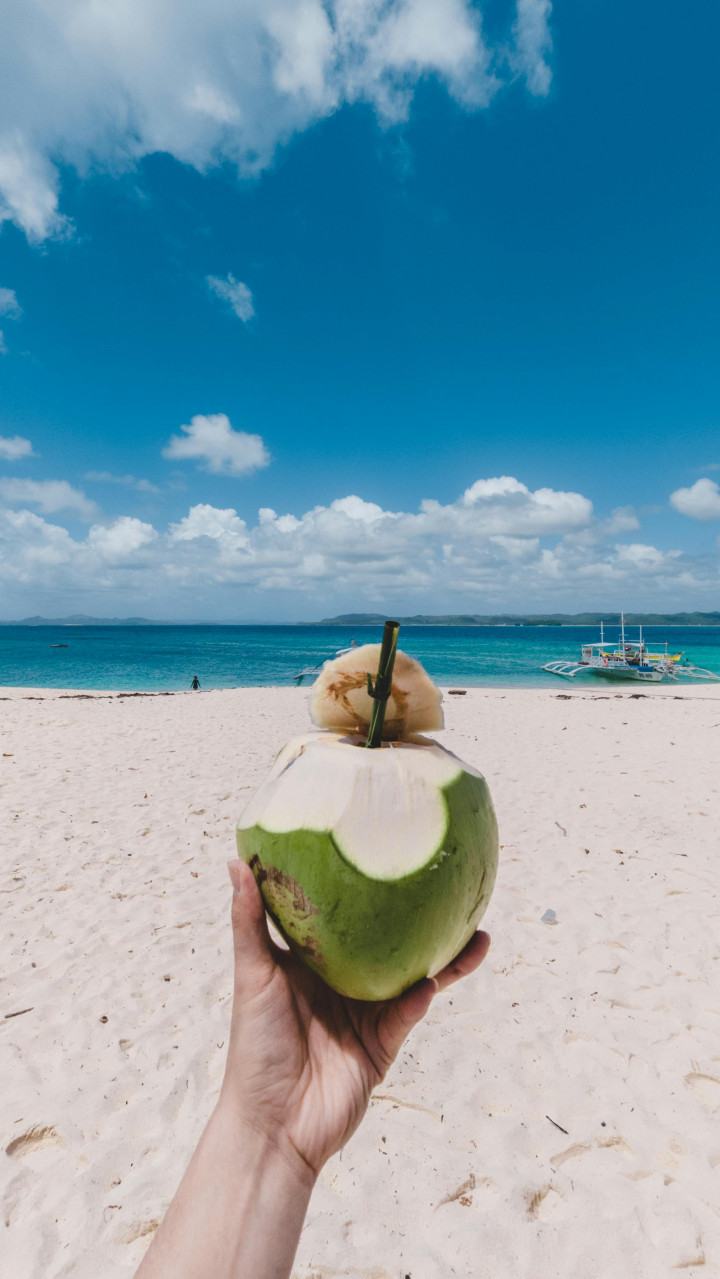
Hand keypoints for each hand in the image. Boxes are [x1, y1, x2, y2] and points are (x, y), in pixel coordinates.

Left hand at [220, 858, 490, 1181]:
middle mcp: (341, 981)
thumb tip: (235, 861)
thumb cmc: (254, 1046)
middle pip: (388, 941)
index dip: (361, 885)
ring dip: (444, 957)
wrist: (273, 1125)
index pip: (340, 914)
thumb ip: (249, 921)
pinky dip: (419, 996)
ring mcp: (366, 1012)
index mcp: (310, 961)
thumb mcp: (252, 975)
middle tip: (447, 881)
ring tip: (476, 933)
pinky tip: (433, 980)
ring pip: (413, 974)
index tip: (383, 847)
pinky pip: (407, 1013)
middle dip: (419, 917)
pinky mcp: (383, 1043)